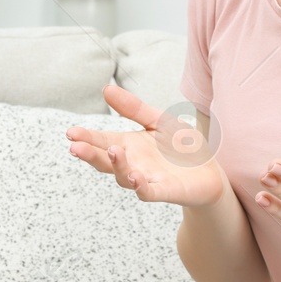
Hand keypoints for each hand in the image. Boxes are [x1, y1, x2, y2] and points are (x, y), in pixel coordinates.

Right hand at [66, 84, 225, 208]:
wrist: (210, 171)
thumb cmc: (181, 147)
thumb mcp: (158, 120)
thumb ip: (133, 108)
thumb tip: (105, 88)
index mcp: (129, 145)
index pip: (102, 141)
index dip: (87, 137)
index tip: (71, 132)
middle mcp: (132, 164)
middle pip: (105, 161)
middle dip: (90, 154)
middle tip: (75, 147)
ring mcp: (147, 179)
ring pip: (123, 177)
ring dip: (117, 165)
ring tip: (113, 151)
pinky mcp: (165, 191)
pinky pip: (148, 192)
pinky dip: (140, 187)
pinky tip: (135, 177)